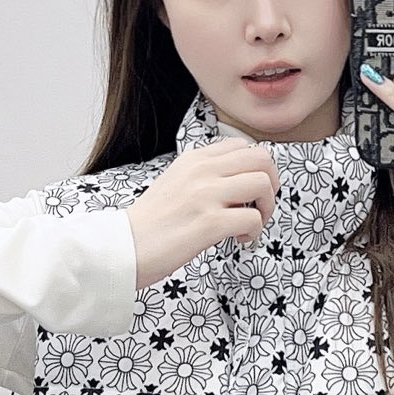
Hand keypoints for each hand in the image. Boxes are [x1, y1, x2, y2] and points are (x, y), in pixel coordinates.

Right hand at [124, 137, 279, 290]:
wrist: (122, 247)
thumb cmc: (149, 223)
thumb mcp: (174, 182)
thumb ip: (203, 175)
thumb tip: (237, 180)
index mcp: (194, 159)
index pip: (244, 146)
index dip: (257, 169)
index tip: (250, 191)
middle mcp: (201, 171)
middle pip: (261, 159)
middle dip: (271, 184)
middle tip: (260, 206)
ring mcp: (206, 195)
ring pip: (262, 184)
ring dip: (266, 208)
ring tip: (249, 224)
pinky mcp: (209, 223)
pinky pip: (253, 219)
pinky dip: (254, 232)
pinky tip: (239, 240)